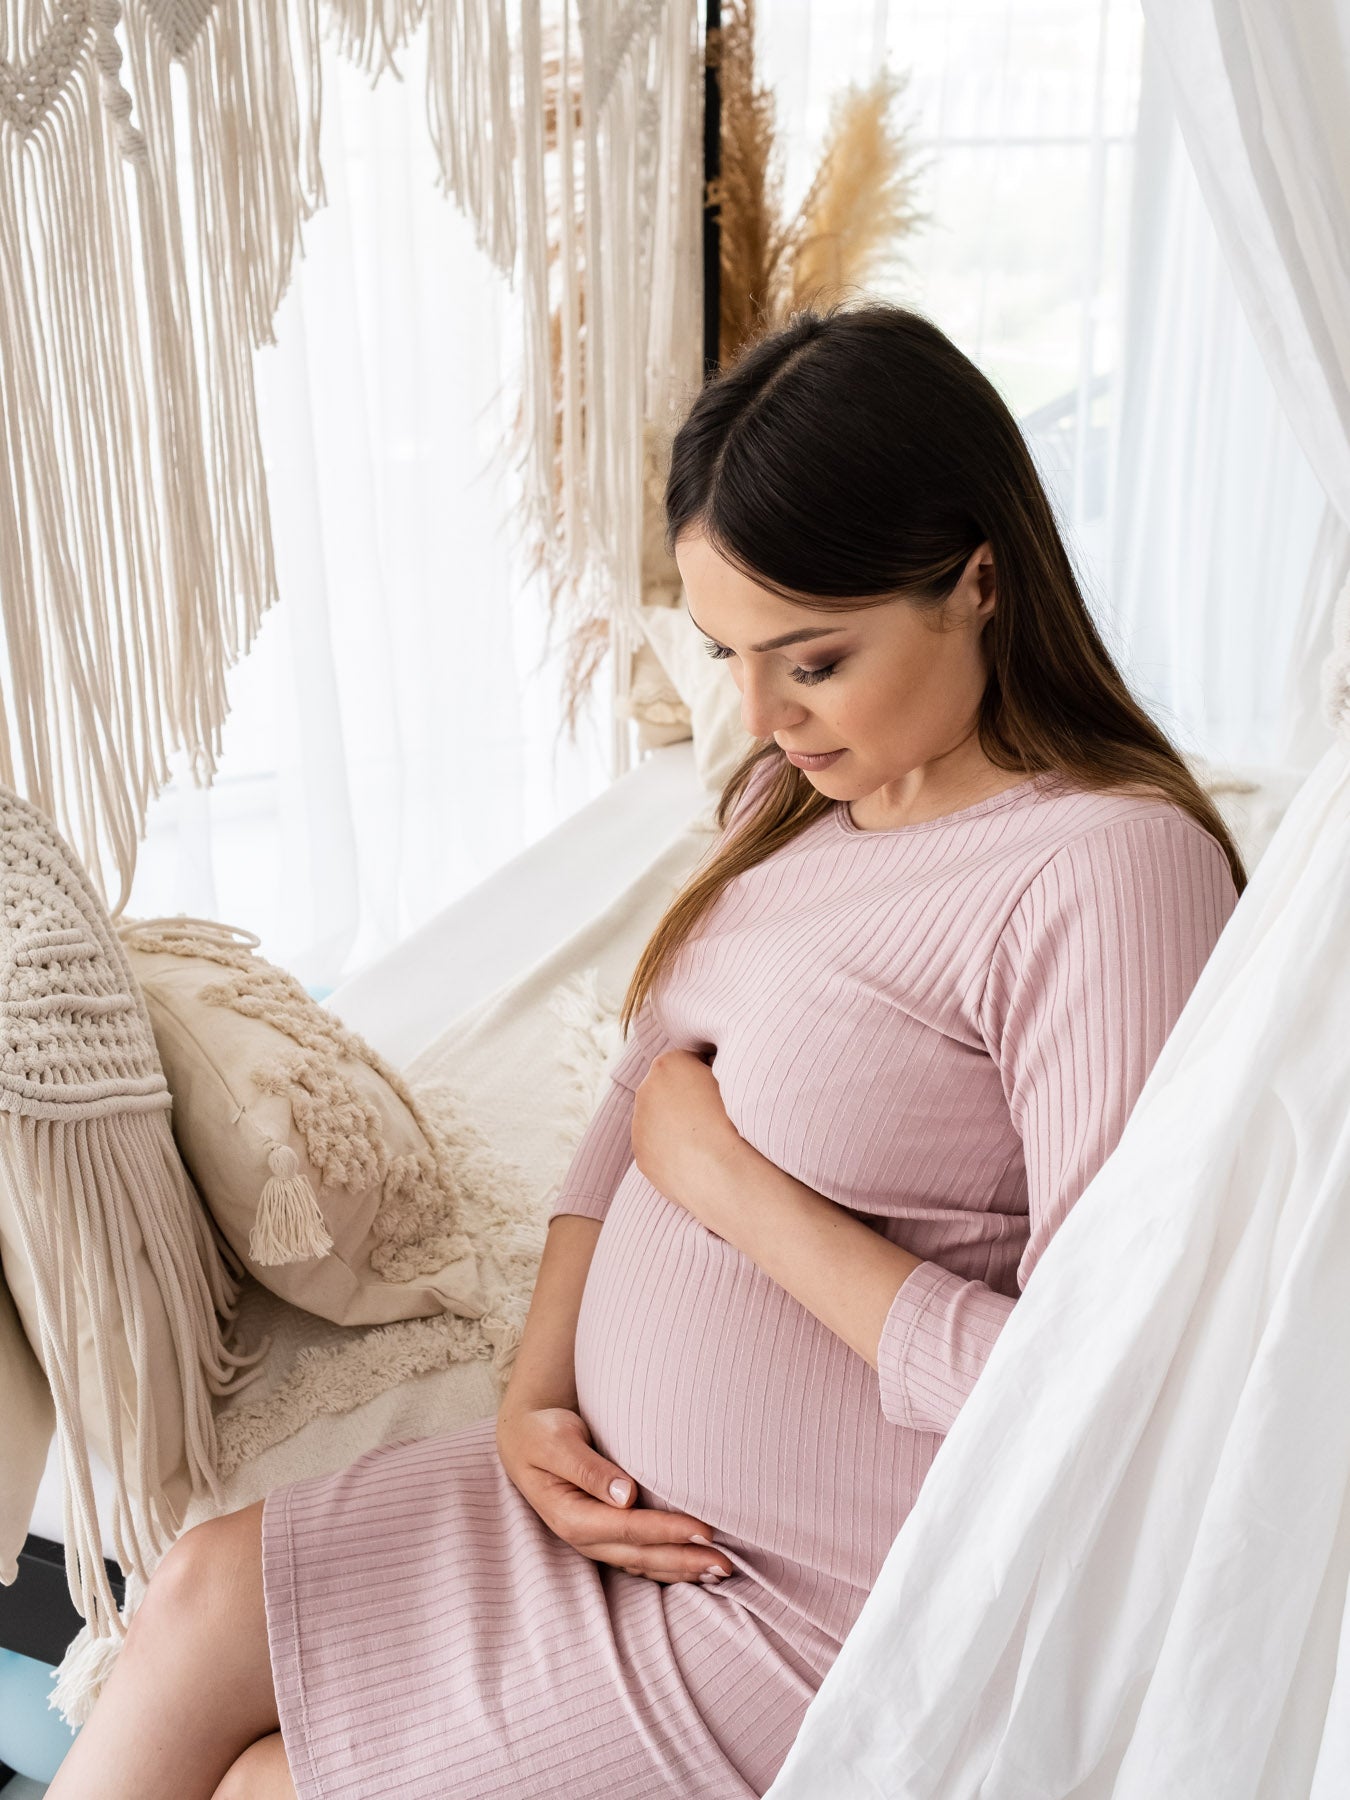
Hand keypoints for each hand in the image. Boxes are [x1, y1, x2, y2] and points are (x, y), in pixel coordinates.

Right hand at [495, 1404, 735, 1584]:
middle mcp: (583, 1536)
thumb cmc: (542, 1433)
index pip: (628, 1528)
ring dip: (682, 1570)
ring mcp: (595, 1540)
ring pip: (644, 1564)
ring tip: (720, 1570)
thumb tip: (625, 1494)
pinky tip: (695, 1568)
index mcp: (570, 1515)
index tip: (705, 1530)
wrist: (524, 1439)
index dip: (668, 1532)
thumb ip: (589, 1468)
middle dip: (685, 1560)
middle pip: (641, 1555)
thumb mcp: (557, 1441)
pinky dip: (669, 1564)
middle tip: (727, 1562)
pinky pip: (640, 1558)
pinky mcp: (604, 1535)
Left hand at [630, 1048, 744, 1233]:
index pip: (688, 1062)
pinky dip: (670, 1152)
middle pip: (666, 1089)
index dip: (707, 1074)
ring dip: (674, 1126)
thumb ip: (714, 1068)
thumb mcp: (732, 1078)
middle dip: (684, 1098)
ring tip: (705, 1142)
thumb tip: (712, 1072)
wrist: (726, 1173)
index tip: (722, 1090)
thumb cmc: (736, 1123)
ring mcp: (639, 1126)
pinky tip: (694, 1160)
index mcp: (668, 1064)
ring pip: (657, 1120)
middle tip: (712, 1116)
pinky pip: (656, 1149)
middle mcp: (645, 1090)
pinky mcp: (641, 1157)